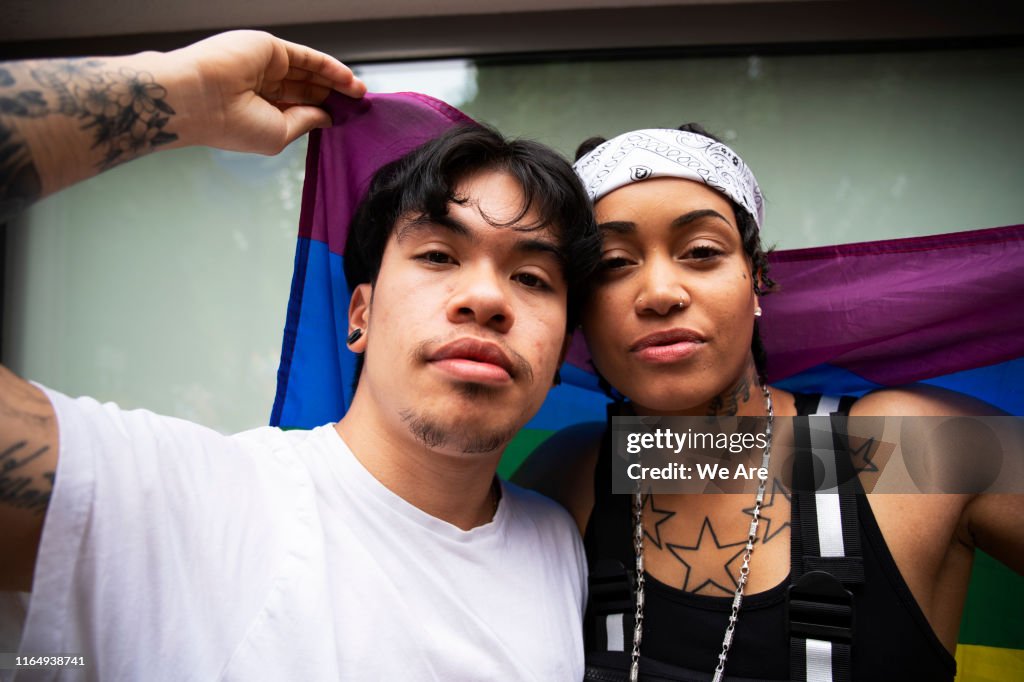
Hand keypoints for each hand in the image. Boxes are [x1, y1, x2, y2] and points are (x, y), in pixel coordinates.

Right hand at [172, 30, 365, 154]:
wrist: (200, 97)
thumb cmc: (230, 124)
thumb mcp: (279, 133)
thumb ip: (305, 122)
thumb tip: (328, 117)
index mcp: (258, 110)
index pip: (297, 108)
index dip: (323, 111)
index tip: (345, 118)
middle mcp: (261, 86)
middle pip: (306, 88)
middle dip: (333, 95)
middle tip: (358, 104)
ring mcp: (265, 65)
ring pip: (309, 71)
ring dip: (336, 80)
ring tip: (360, 92)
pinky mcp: (269, 48)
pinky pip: (307, 56)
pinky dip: (329, 66)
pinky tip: (348, 79)